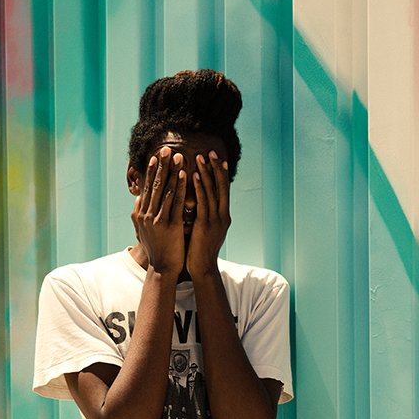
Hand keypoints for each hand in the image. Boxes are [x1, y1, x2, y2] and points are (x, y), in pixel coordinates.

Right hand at [132, 147, 186, 275]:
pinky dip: (180, 187)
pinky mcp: (170, 225)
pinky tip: (185, 175)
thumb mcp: (144, 230)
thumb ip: (141, 214)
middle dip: (161, 165)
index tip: (156, 156)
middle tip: (166, 149)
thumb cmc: (157, 249)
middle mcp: (147, 214)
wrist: (163, 268)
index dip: (151, 171)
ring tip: (178, 157)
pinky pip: (176, 202)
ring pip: (165, 190)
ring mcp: (158, 219)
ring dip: (171, 172)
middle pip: (154, 185)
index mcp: (142, 214)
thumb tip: (138, 199)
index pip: (147, 187)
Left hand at [186, 150, 229, 277]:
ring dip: (206, 173)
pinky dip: (199, 188)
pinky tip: (194, 176)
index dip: (220, 173)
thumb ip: (203, 214)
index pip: (223, 189)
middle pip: (221, 186)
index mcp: (223, 216)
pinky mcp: (205, 225)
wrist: (201, 268)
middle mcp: (223, 215)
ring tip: (200, 157)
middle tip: (211, 151)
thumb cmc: (199, 249)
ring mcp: (215, 220)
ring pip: (212, 191)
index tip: (217, 158)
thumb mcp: (204, 229)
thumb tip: (196, 203)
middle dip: (216, 167)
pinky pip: (202, 202)